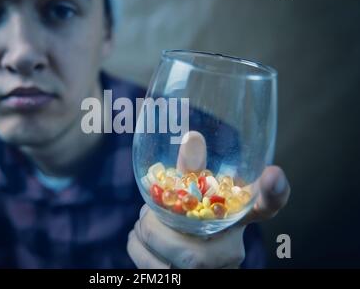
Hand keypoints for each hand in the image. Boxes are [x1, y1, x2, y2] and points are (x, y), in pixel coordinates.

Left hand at [127, 131, 290, 267]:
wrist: (181, 262)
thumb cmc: (189, 225)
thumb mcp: (194, 197)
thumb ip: (191, 171)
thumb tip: (192, 137)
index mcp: (237, 220)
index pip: (266, 208)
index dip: (273, 193)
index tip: (274, 172)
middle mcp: (231, 252)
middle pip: (193, 242)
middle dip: (154, 225)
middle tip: (146, 215)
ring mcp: (212, 272)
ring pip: (170, 259)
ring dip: (144, 236)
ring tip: (144, 226)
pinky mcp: (187, 282)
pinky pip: (153, 269)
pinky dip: (136, 249)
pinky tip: (140, 242)